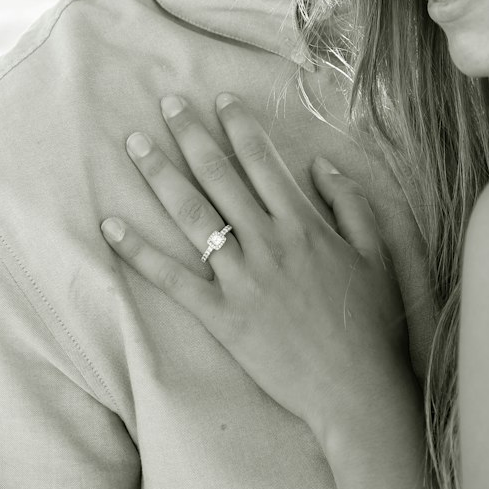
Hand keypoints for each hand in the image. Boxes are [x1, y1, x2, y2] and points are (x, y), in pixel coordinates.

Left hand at [101, 93, 414, 448]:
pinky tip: (110, 227)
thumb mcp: (377, 254)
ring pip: (192, 215)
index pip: (263, 162)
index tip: (220, 100)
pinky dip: (139, 252)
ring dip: (160, 176)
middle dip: (191, 135)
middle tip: (166, 104)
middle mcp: (268, 243)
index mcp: (304, 225)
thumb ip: (351, 203)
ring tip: (135, 144)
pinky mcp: (221, 317)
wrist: (357, 388)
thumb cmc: (372, 323)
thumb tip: (320, 165)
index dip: (239, 127)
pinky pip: (172, 279)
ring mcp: (241, 280)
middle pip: (220, 177)